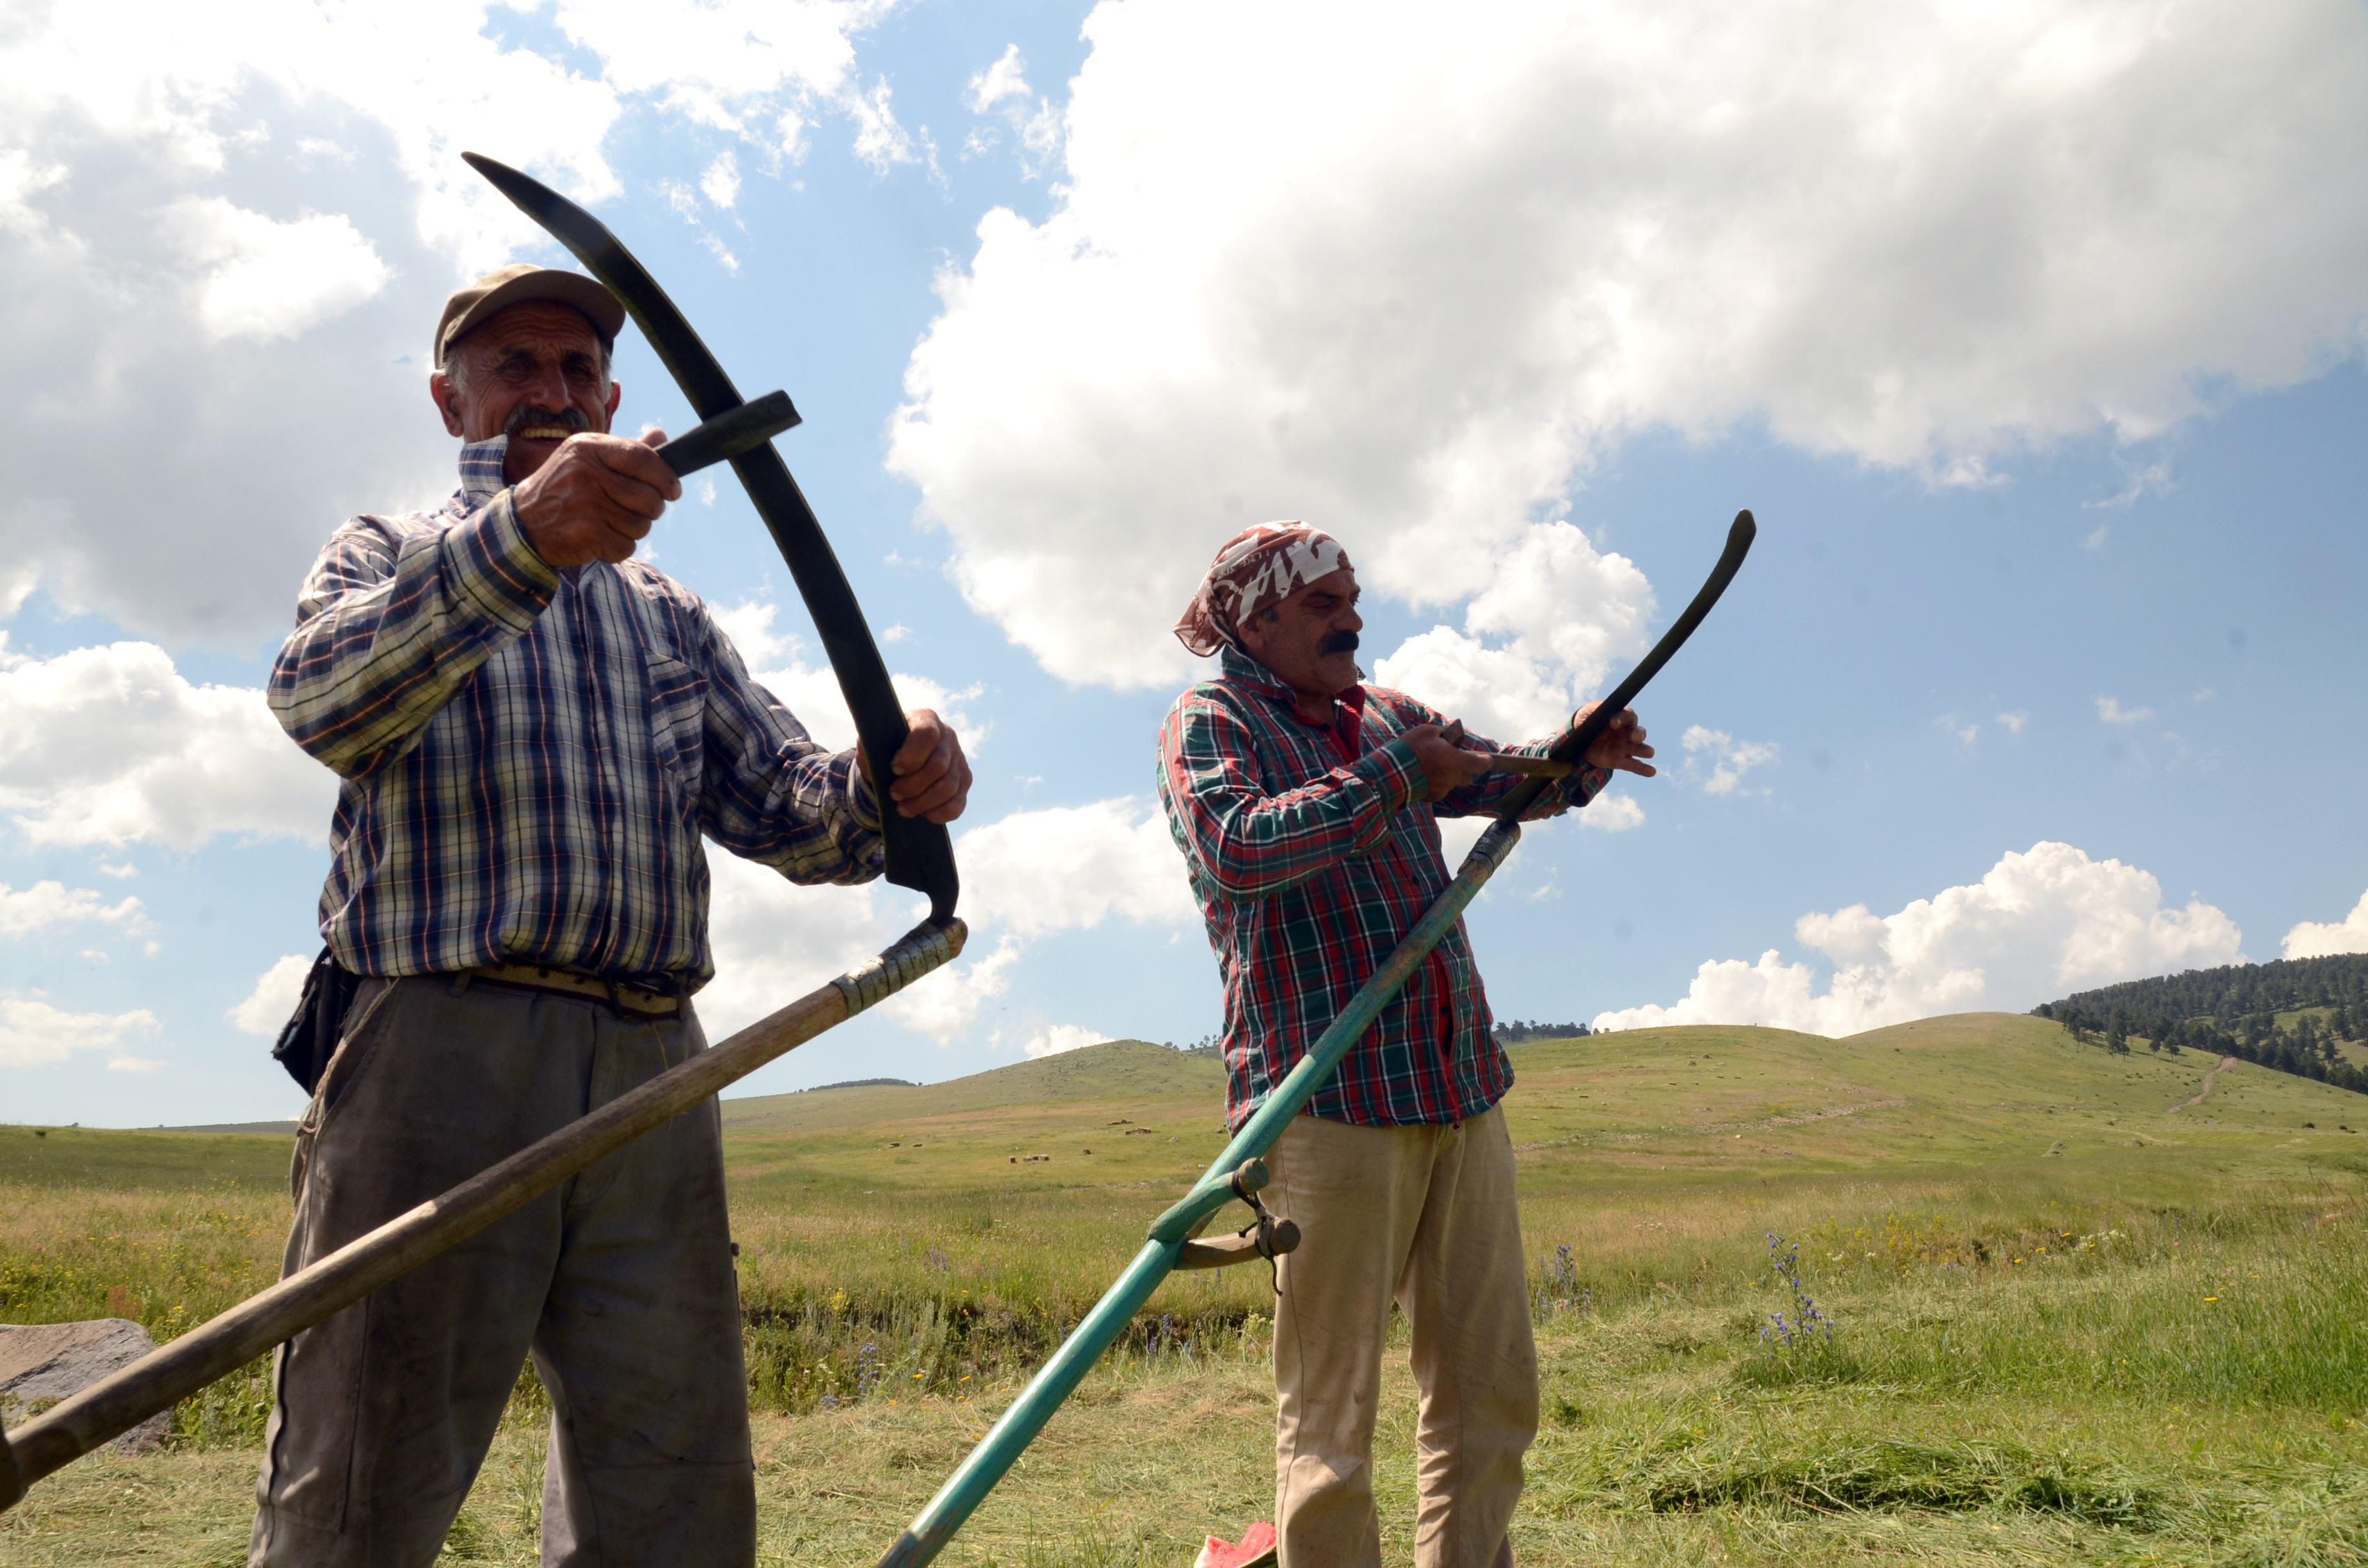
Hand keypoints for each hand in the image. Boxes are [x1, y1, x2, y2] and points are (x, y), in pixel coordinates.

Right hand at [512, 429, 681, 566]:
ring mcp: (586, 505)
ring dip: (633, 529)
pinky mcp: (587, 534)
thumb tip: (661, 435)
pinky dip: (619, 547)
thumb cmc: (562, 488)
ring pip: (641, 525)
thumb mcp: (586, 459)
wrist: (521, 523)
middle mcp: (586, 473)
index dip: (666, 476)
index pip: (642, 458)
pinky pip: (626, 546)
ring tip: (610, 522)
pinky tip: (600, 538)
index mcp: (588, 448)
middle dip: (651, 509)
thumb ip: (626, 450)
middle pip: (649, 497)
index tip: (673, 489)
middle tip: (638, 510)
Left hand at [859, 708, 972, 823]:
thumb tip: (869, 752)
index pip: (927, 734)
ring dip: (922, 803)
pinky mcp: (964, 783)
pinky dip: (938, 813)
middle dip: (913, 785)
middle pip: (938, 765)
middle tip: (893, 793)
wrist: (899, 763)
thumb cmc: (885, 750)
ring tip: (902, 808)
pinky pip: (957, 805)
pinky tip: (922, 814)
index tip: (894, 769)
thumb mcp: (873, 743)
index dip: (911, 755)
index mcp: (926, 719)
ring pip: (948, 787)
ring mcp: (959, 760)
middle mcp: (948, 737)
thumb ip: (869, 745)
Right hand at [1401, 722, 1494, 801]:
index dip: (1485, 761)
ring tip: (1432, 767)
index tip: (1485, 759)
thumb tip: (1449, 736)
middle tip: (1450, 759)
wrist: (1391, 772)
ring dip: (1448, 776)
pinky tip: (1423, 776)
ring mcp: (1443, 789)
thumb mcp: (1426, 731)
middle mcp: (1453, 777)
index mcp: (1456, 760)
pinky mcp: (1433, 797)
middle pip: (1468, 776)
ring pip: (1453, 783)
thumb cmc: (1410, 749)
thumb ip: (1443, 733)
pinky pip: (1440, 789)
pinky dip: (1436, 783)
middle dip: (1463, 768)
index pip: (1481, 764)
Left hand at [1577, 702, 1655, 777]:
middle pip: (1637, 732)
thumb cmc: (1588, 721)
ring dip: (1644, 750)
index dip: (1621, 718)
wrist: (1581, 741)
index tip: (1613, 723)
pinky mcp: (1620, 761)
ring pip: (1638, 748)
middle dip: (1638, 734)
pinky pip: (1633, 765)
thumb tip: (1597, 709)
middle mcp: (1627, 732)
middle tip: (1636, 738)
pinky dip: (1643, 769)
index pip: (1626, 716)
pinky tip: (1652, 772)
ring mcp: (1625, 747)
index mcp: (1621, 718)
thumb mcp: (1587, 712)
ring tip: (1650, 753)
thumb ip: (1593, 709)